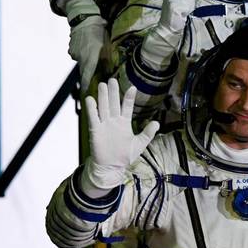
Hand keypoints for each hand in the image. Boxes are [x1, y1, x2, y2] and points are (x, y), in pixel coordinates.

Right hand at [69, 15, 106, 91]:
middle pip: (83, 70)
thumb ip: (106, 59)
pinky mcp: (71, 49)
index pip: (87, 76)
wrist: (83, 18)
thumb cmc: (98, 30)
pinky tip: (86, 46)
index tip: (86, 93)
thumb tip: (109, 71)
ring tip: (92, 53)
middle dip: (87, 75)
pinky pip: (77, 55)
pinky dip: (81, 54)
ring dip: (86, 61)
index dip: (86, 86)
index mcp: (90, 57)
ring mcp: (74, 53)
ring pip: (80, 61)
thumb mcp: (106, 44)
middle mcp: (80, 57)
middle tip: (92, 78)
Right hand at [80, 79, 159, 193]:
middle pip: (113, 103)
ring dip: (103, 96)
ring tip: (103, 85)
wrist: (111, 167)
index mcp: (124, 123)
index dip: (129, 97)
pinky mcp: (95, 130)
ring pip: (103, 107)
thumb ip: (147, 133)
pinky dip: (91, 108)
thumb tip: (157, 123)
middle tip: (112, 80)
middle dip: (113, 92)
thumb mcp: (139, 144)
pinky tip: (91, 99)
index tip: (133, 87)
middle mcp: (114, 121)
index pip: (127, 107)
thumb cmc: (124, 156)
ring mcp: (104, 125)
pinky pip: (93, 117)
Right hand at [158, 0, 196, 33]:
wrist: (167, 29)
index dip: (189, 0)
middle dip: (190, 4)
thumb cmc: (175, 18)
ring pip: (190, 0)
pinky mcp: (173, 6)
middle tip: (182, 11)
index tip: (183, 7)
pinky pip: (187, 6)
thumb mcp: (182, 4)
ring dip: (188, 9)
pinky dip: (187, 12)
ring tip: (181, 13)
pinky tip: (181, 15)